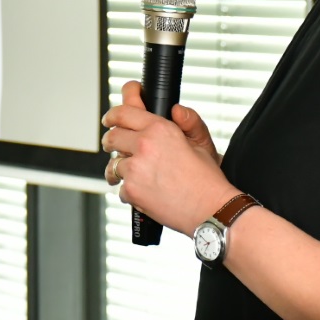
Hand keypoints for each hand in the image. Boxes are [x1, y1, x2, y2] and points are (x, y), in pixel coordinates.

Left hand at [101, 81, 235, 234]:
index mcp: (160, 129)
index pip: (123, 112)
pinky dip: (130, 191)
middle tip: (114, 146)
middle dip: (110, 141)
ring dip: (119, 169)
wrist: (211, 210)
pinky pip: (121, 188)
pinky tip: (146, 193)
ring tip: (134, 175)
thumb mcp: (201, 143)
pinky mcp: (132, 190)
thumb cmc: (207, 179)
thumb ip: (188, 121)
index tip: (109, 119)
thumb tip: (175, 110)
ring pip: (113, 164)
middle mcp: (144, 145)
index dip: (112, 114)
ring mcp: (135, 168)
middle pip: (112, 137)